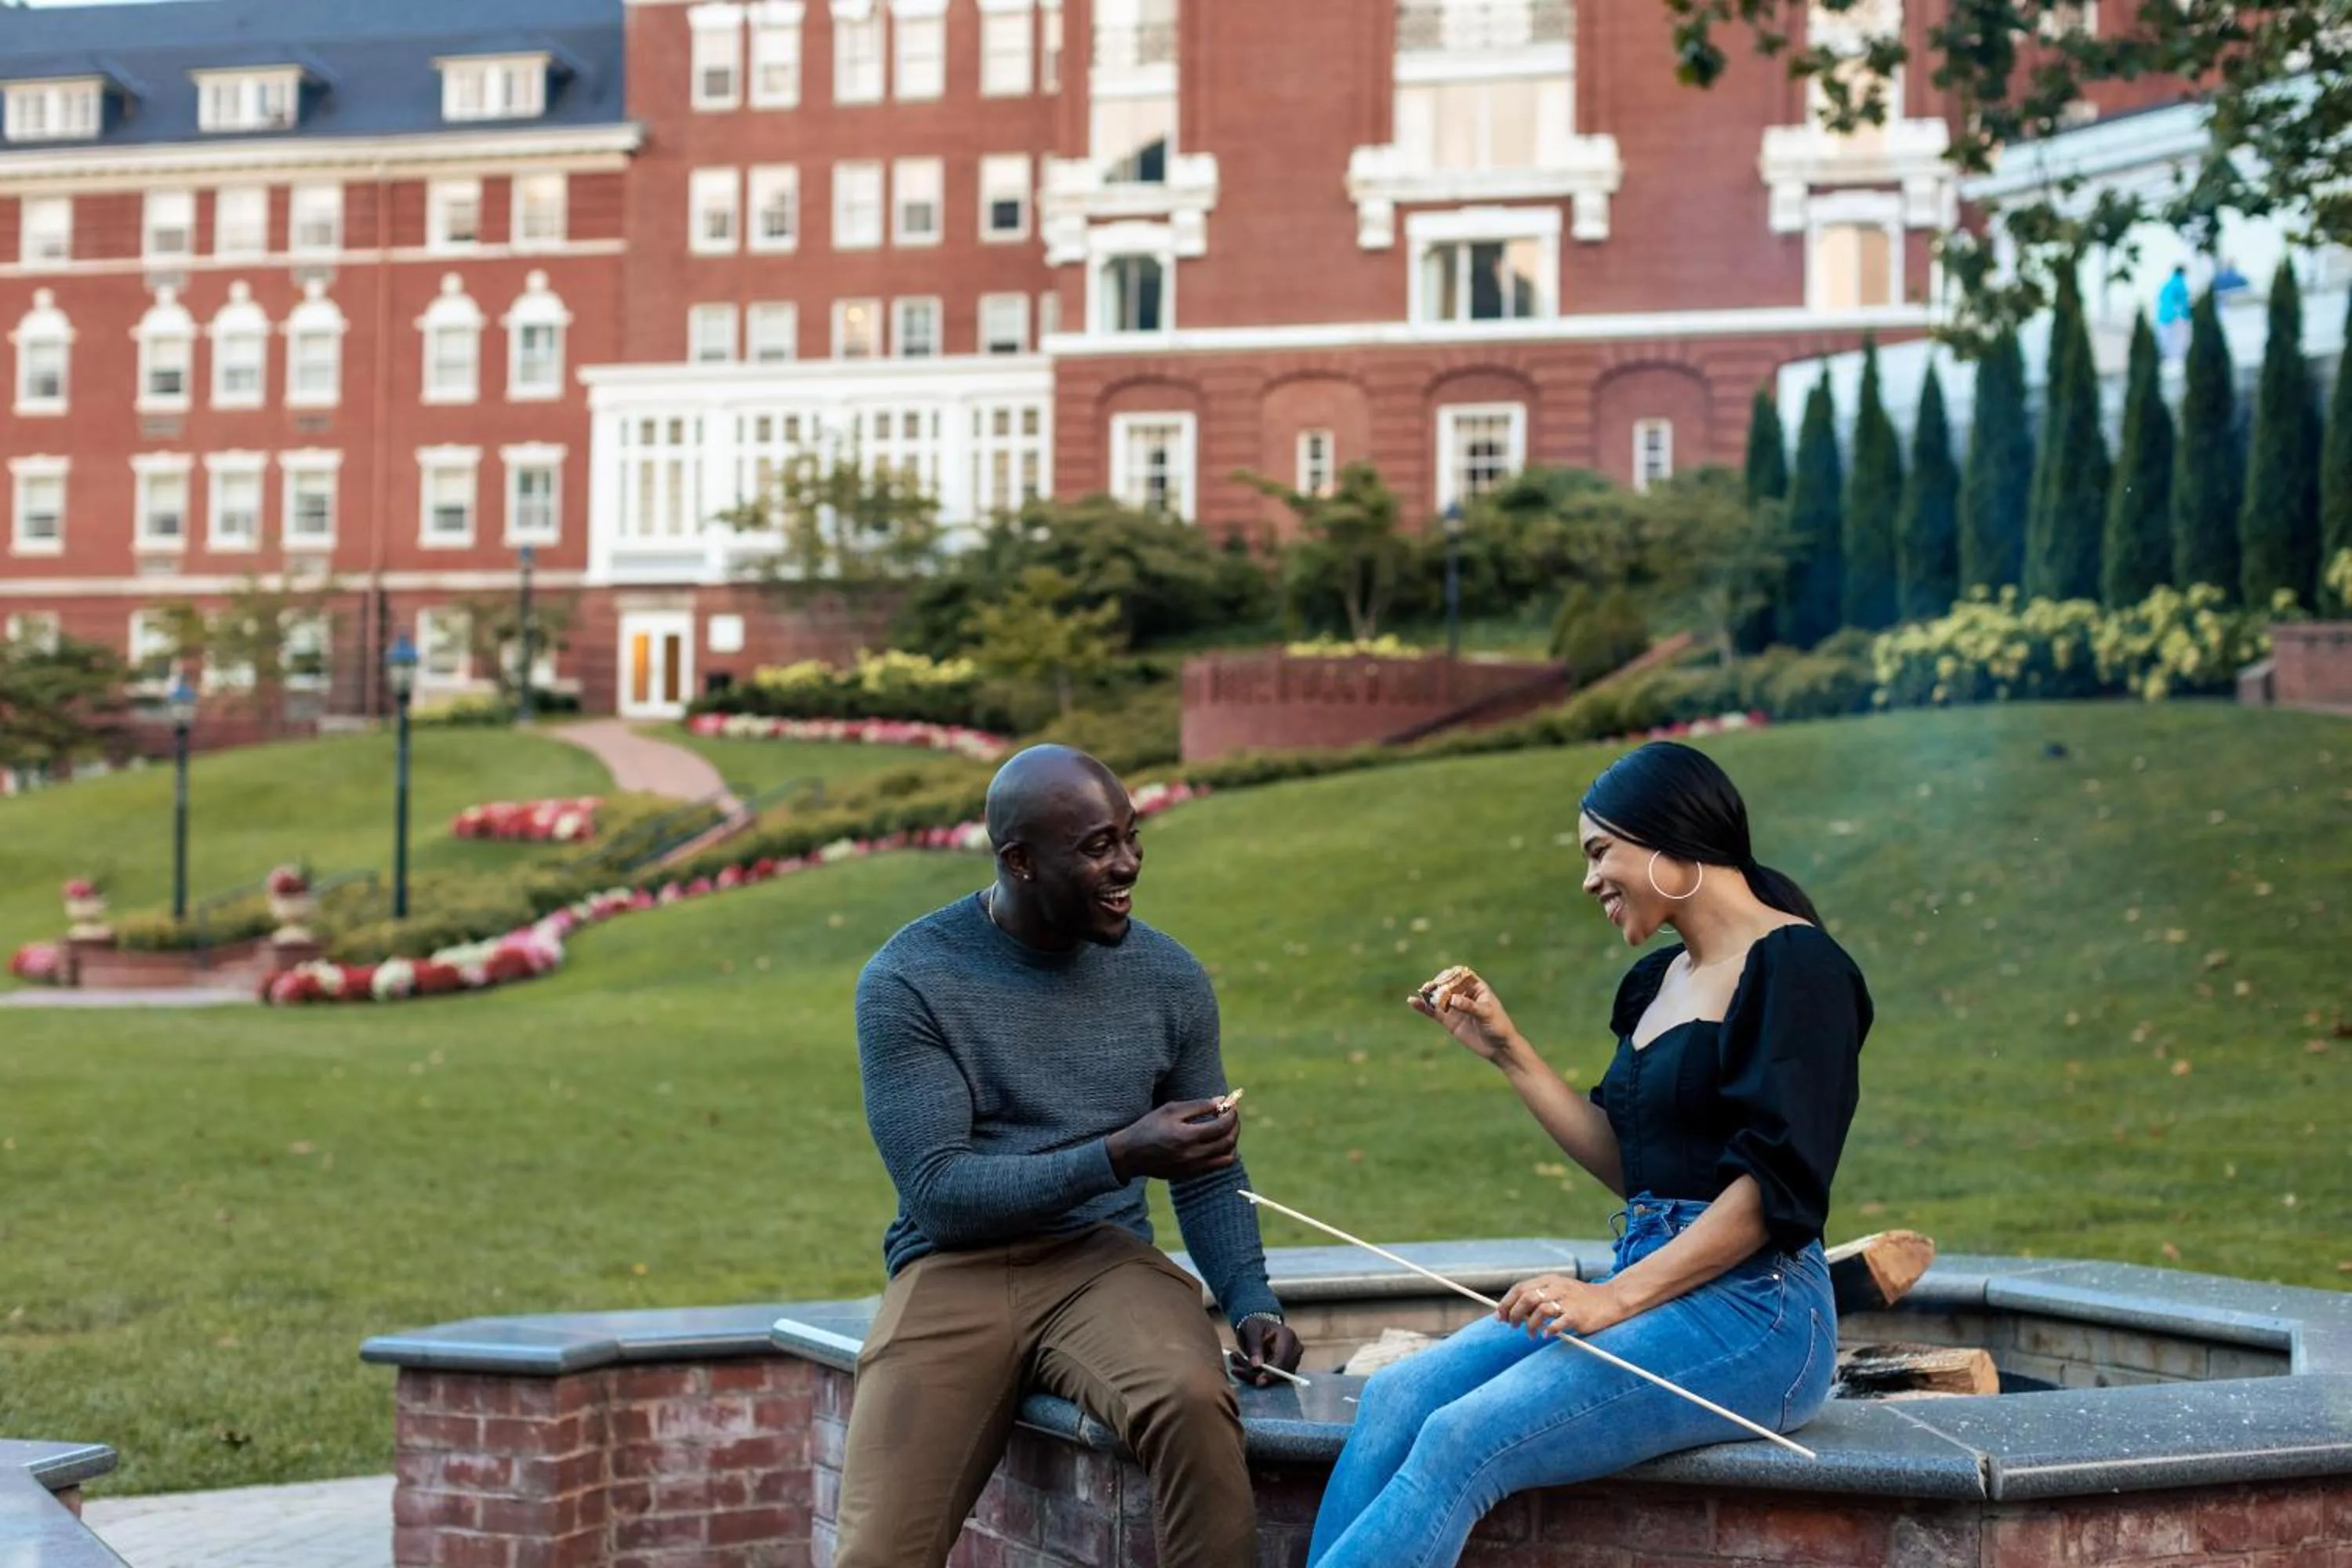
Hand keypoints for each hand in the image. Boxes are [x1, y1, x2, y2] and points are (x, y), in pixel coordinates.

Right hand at [1105, 1099, 1237, 1182]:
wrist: (1130, 1155)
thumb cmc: (1149, 1127)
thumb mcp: (1170, 1110)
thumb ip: (1198, 1106)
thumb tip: (1221, 1100)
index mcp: (1187, 1136)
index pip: (1221, 1126)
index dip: (1231, 1115)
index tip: (1231, 1106)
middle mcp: (1193, 1155)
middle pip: (1228, 1142)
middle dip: (1235, 1126)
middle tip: (1232, 1116)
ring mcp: (1193, 1167)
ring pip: (1227, 1157)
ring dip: (1232, 1142)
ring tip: (1226, 1129)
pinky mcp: (1191, 1174)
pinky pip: (1217, 1165)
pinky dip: (1223, 1153)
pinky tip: (1216, 1141)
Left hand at [1232, 1315, 1304, 1386]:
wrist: (1258, 1328)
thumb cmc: (1256, 1325)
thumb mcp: (1252, 1330)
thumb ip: (1254, 1346)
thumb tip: (1256, 1366)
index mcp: (1288, 1337)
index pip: (1283, 1360)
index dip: (1272, 1373)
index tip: (1258, 1381)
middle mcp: (1293, 1351)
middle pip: (1279, 1372)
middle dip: (1256, 1375)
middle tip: (1235, 1369)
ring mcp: (1290, 1362)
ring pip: (1273, 1378)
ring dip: (1251, 1375)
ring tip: (1235, 1363)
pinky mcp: (1282, 1370)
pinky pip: (1268, 1379)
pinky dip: (1252, 1375)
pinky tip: (1239, 1367)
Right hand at [1407, 966, 1521, 1063]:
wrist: (1499, 1047)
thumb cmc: (1498, 1026)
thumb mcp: (1487, 1014)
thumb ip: (1470, 1006)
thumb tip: (1453, 999)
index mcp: (1477, 988)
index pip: (1461, 975)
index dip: (1452, 974)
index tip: (1446, 980)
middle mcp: (1463, 995)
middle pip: (1446, 984)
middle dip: (1438, 984)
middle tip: (1431, 987)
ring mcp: (1455, 1008)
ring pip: (1438, 997)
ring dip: (1428, 993)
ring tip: (1421, 992)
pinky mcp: (1449, 1020)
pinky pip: (1433, 1011)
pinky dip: (1423, 1007)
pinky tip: (1412, 1002)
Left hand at [1496, 1274, 1627, 1338]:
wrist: (1611, 1300)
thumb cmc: (1582, 1299)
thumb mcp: (1560, 1290)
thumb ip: (1540, 1296)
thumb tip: (1516, 1311)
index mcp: (1550, 1280)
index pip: (1520, 1288)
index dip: (1506, 1302)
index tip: (1499, 1315)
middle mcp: (1557, 1287)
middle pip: (1526, 1298)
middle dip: (1514, 1313)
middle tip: (1512, 1325)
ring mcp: (1567, 1300)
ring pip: (1539, 1310)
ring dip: (1529, 1325)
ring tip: (1530, 1334)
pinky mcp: (1577, 1314)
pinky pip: (1557, 1323)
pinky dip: (1549, 1330)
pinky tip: (1547, 1335)